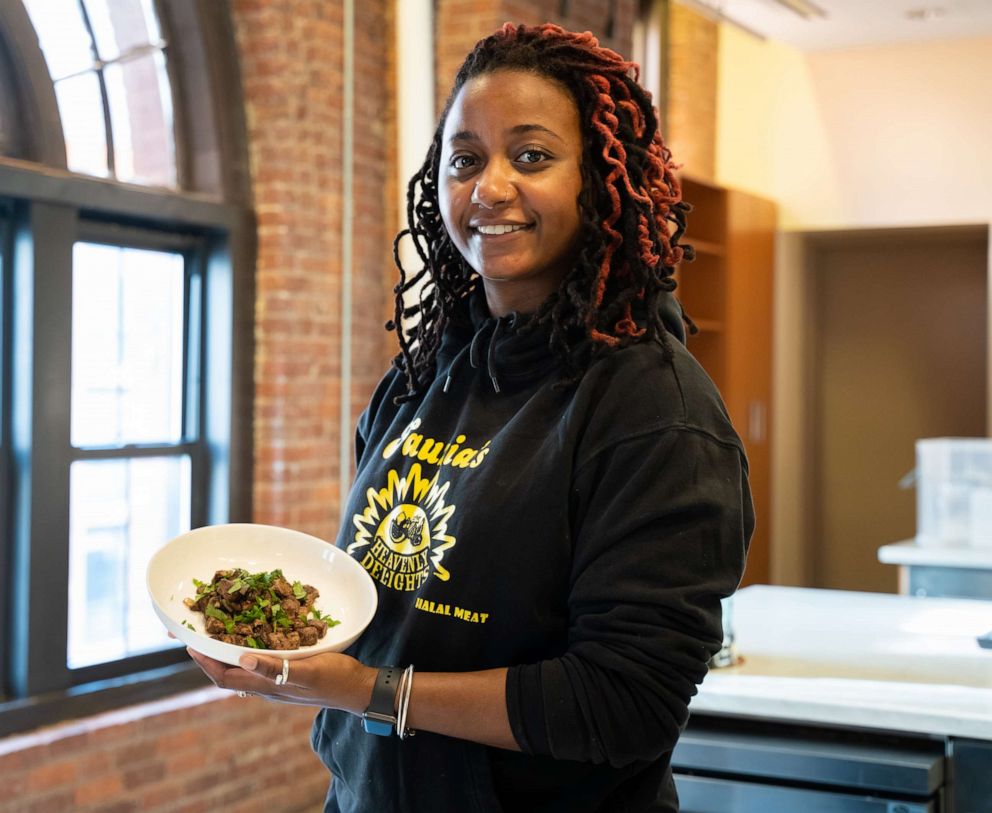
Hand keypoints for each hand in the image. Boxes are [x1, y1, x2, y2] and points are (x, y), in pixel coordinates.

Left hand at [186, 647, 375, 713]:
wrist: (358, 689)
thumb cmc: (335, 678)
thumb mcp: (307, 670)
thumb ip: (275, 667)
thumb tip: (241, 659)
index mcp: (267, 686)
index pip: (224, 677)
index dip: (205, 662)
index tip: (190, 644)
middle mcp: (267, 687)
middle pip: (228, 675)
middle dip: (210, 657)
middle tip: (199, 634)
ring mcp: (277, 683)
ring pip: (242, 670)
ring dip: (226, 655)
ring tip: (219, 634)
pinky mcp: (288, 676)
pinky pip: (258, 665)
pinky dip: (247, 653)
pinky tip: (253, 639)